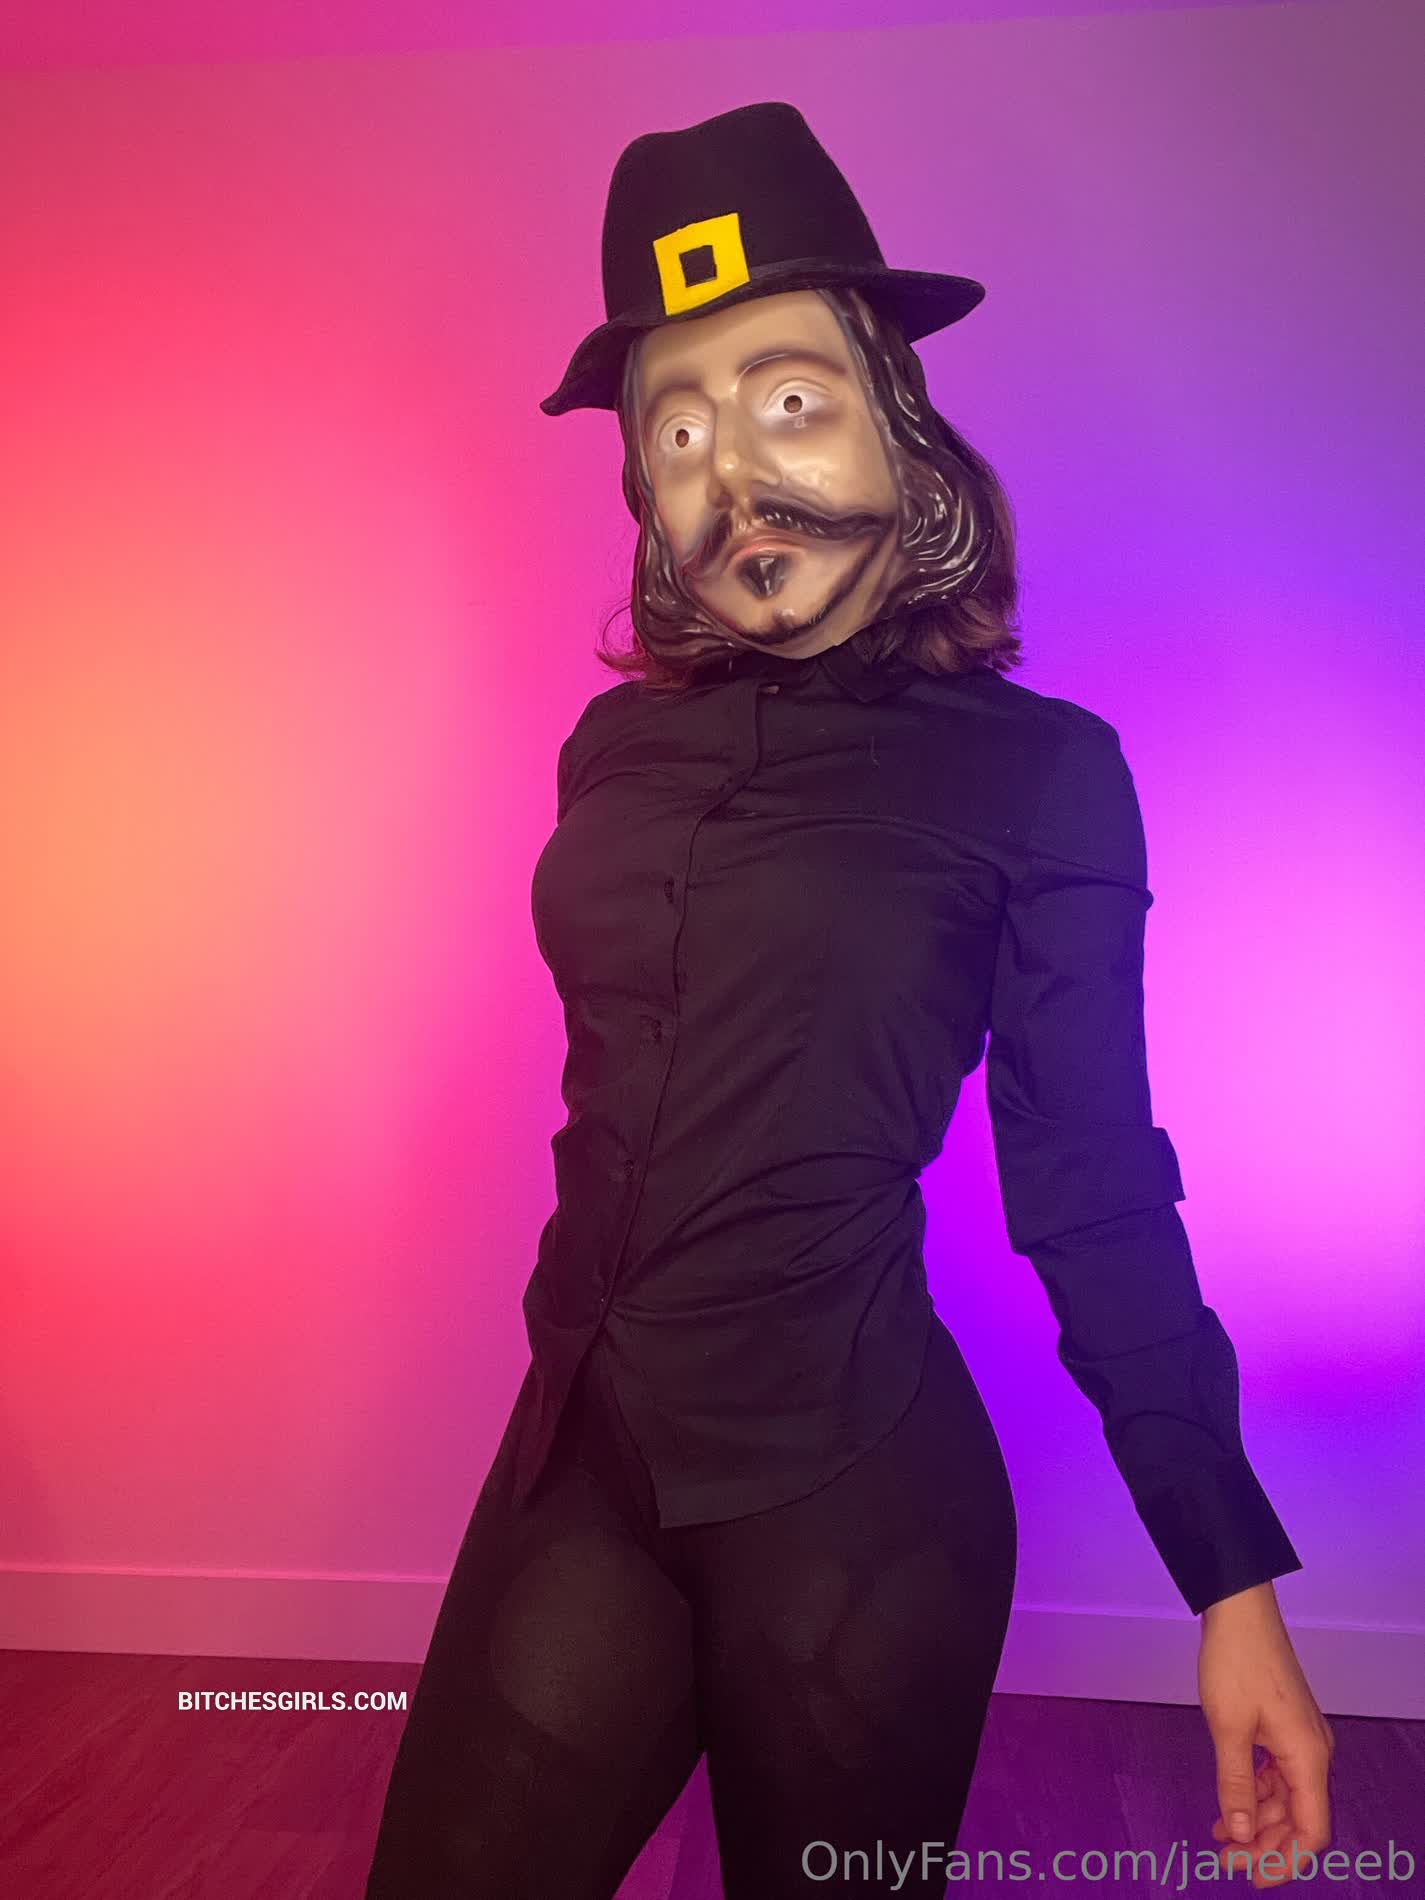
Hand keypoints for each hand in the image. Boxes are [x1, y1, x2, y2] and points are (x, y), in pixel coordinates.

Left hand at [1198, 1581, 1334, 1887]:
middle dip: (1266, 1844)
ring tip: (1220, 1834)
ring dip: (1257, 1820)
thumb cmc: (1236, 1662)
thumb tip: (1240, 1834)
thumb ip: (1235, 1784)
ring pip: (1287, 1798)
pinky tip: (1228, 1802)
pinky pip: (1277, 1774)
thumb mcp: (1228, 1728)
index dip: (1286, 1862)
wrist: (1240, 1610)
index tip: (1252, 1876)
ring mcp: (1301, 1739)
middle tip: (1225, 1859)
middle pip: (1299, 1818)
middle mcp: (1314, 1753)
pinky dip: (1255, 1792)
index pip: (1312, 1831)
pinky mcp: (1286, 1726)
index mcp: (1308, 1758)